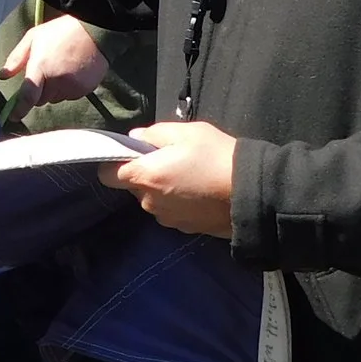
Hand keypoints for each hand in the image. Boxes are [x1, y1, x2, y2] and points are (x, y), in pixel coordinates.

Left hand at [1, 16, 108, 104]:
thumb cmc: (61, 31)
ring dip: (53, 91)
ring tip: (60, 70)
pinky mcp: (85, 89)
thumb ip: (16, 58)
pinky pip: (70, 96)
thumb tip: (2, 75)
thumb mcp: (33, 37)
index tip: (13, 117)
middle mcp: (56, 81)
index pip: (28, 96)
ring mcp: (72, 87)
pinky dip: (67, 89)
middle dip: (39, 91)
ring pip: (56, 99)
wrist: (94, 30)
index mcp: (41, 67)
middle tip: (44, 74)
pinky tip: (72, 73)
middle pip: (41, 99)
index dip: (19, 110)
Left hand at [97, 122, 236, 238]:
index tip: (134, 154)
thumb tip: (136, 138)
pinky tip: (200, 192)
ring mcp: (167, 219)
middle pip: (133, 187)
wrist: (253, 194)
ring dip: (163, 189)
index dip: (116, 162)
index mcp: (145, 177)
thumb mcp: (187, 132)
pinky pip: (171, 212)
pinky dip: (179, 202)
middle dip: (145, 174)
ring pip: (153, 200)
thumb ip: (154, 133)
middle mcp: (150, 203)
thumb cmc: (218, 157)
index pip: (107, 175)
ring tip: (190, 175)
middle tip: (171, 160)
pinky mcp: (185, 229)